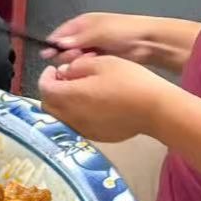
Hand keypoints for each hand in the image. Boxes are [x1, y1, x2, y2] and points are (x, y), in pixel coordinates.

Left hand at [37, 55, 175, 142]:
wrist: (156, 110)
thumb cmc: (130, 81)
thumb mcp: (102, 63)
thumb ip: (77, 66)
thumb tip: (64, 72)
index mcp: (70, 96)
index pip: (44, 88)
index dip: (45, 76)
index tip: (53, 69)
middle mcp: (72, 117)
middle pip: (48, 105)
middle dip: (51, 91)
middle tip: (64, 79)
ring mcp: (83, 130)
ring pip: (60, 118)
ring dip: (61, 104)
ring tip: (77, 92)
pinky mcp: (96, 137)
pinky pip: (76, 126)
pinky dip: (75, 115)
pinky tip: (91, 106)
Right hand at [42, 12, 167, 66]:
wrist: (147, 42)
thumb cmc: (122, 31)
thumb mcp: (98, 32)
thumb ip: (77, 39)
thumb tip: (57, 44)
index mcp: (83, 23)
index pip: (61, 32)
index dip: (54, 43)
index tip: (47, 55)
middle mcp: (86, 34)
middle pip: (66, 47)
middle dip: (67, 53)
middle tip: (74, 57)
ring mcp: (94, 47)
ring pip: (76, 57)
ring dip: (78, 61)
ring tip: (86, 61)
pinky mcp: (101, 59)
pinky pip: (87, 64)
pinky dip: (87, 66)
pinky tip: (92, 67)